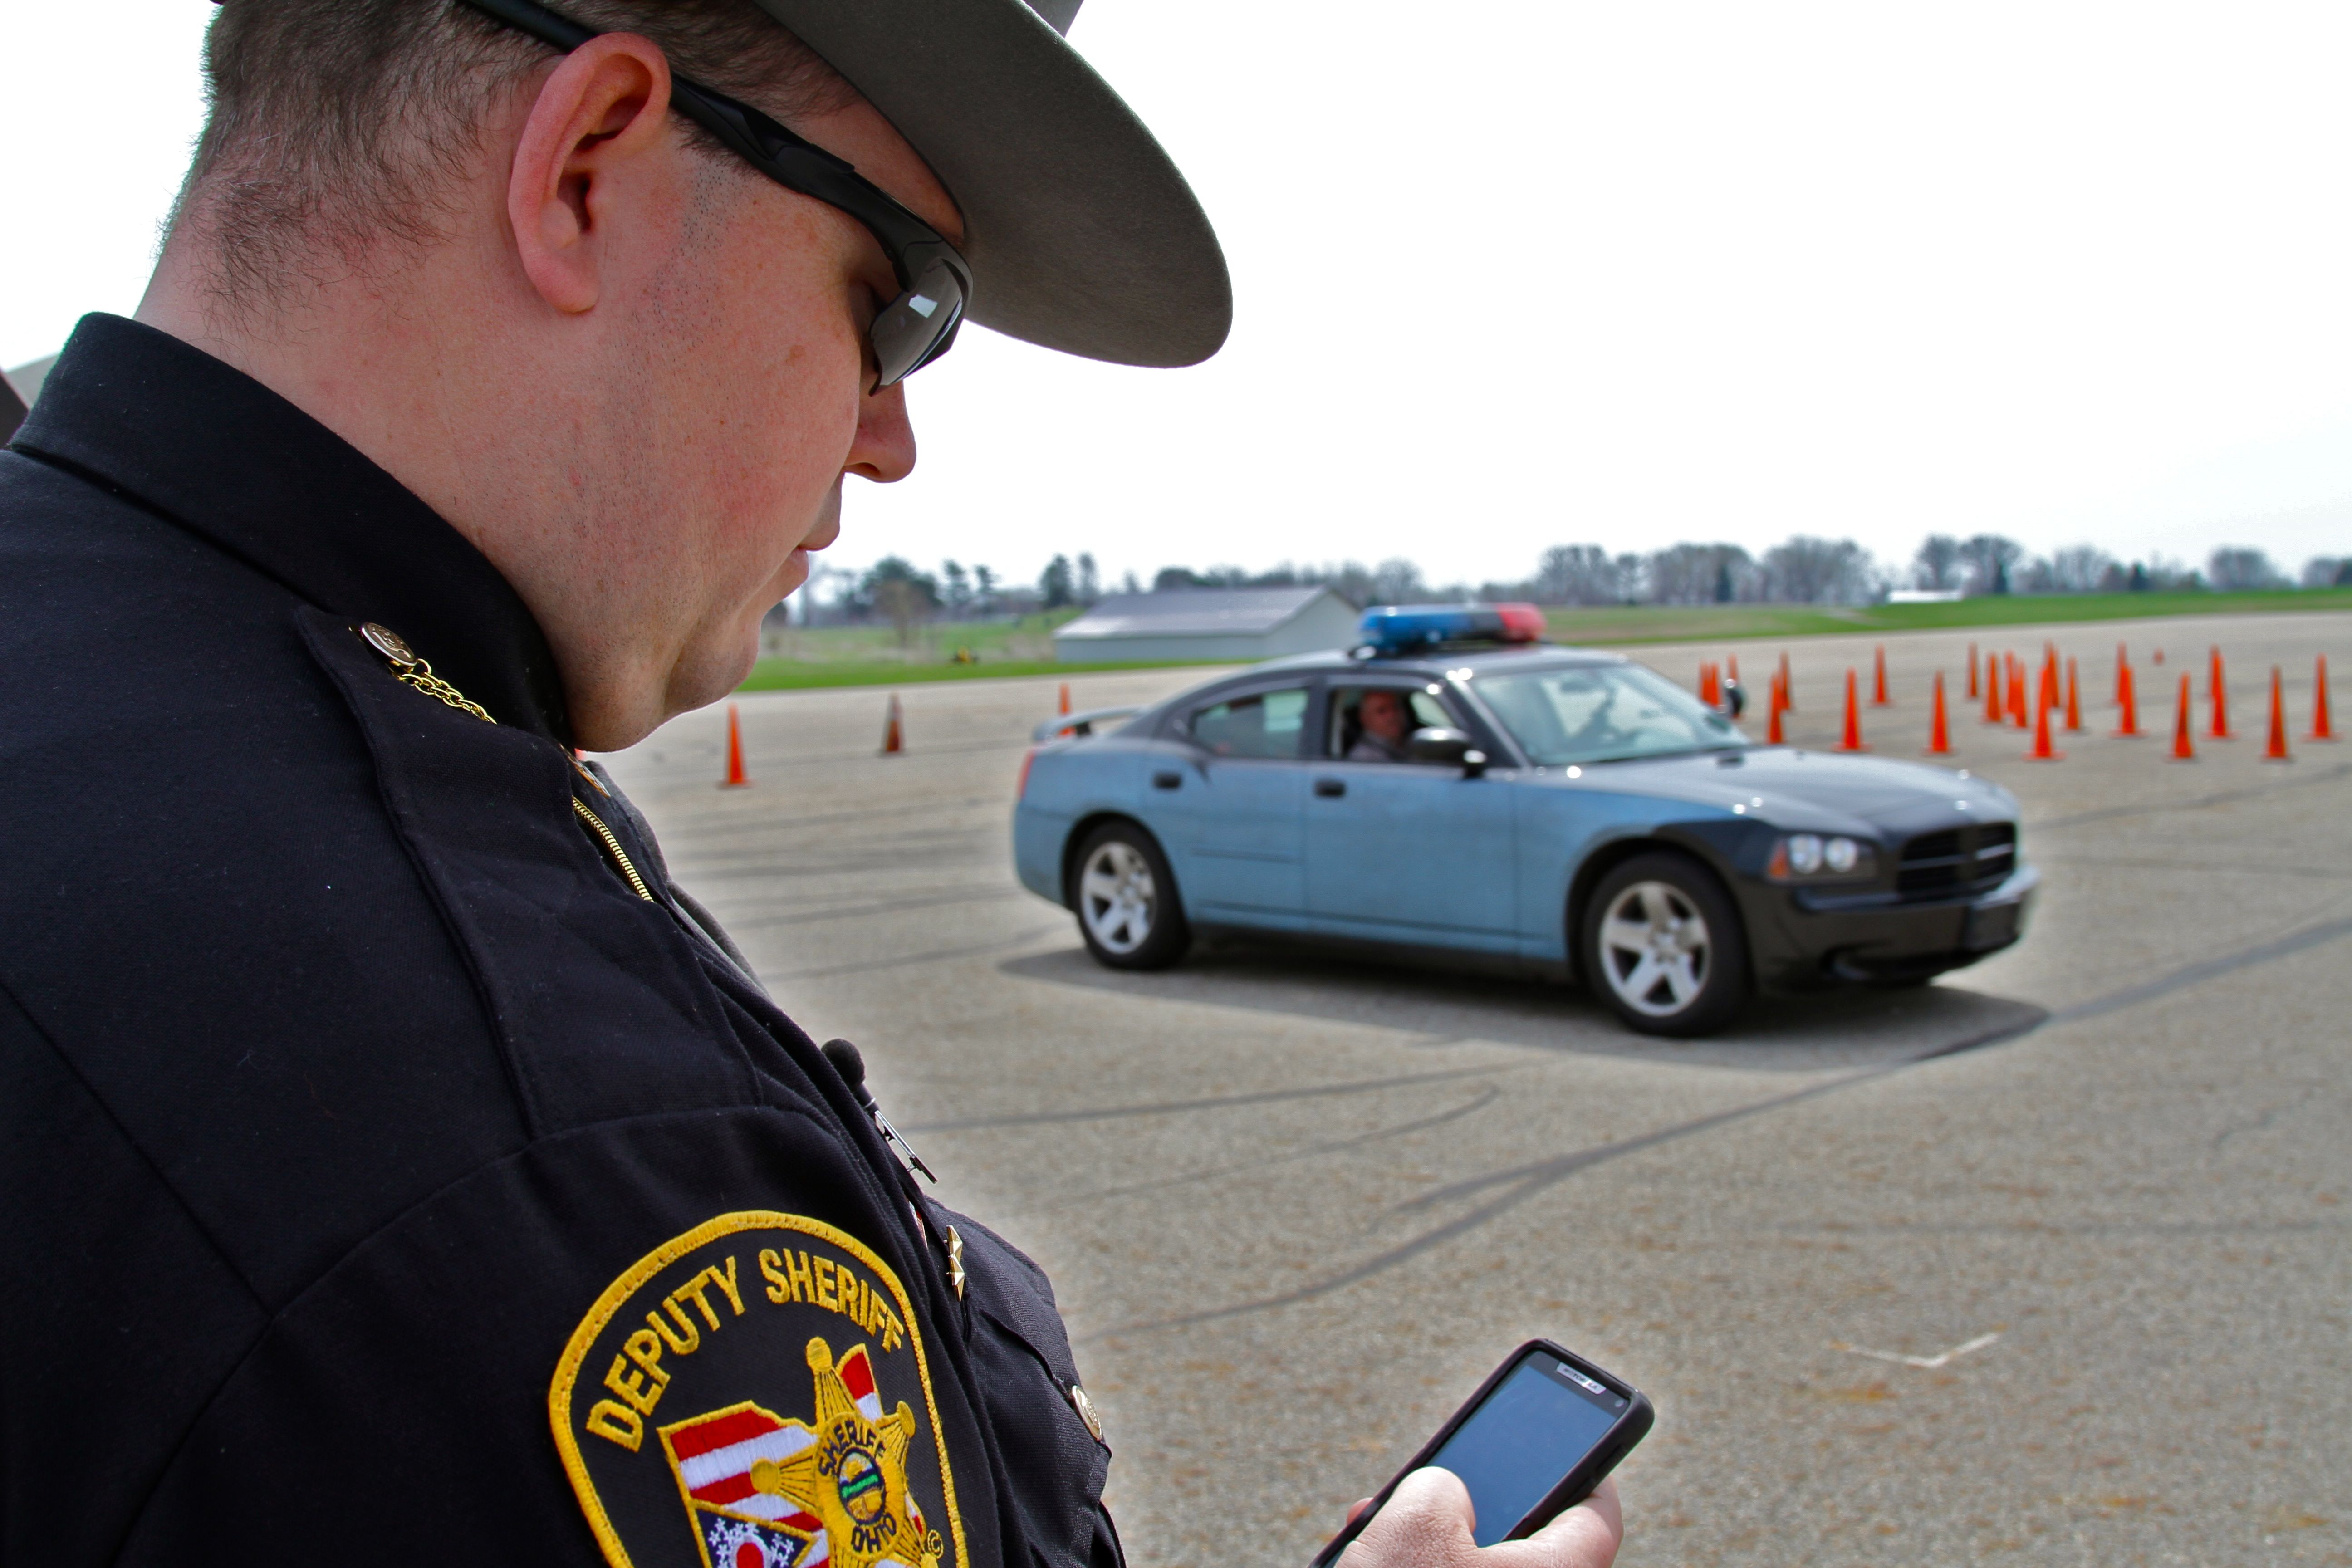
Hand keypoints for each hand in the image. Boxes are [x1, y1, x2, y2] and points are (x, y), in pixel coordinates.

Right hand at [1338, 1470, 1621, 1567]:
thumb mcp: (1413, 1520)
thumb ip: (1441, 1486)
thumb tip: (1449, 1498)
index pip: (1598, 1517)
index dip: (1588, 1473)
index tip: (1578, 1450)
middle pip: (1530, 1547)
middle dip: (1479, 1509)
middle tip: (1448, 1485)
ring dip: (1435, 1547)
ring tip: (1382, 1526)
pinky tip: (1374, 1564)